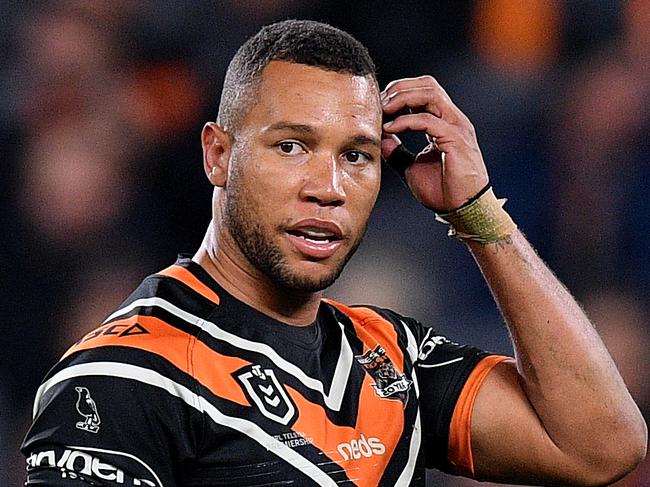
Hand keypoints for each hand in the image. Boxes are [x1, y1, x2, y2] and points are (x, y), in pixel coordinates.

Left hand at [381, 76, 488, 212]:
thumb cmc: (444, 191)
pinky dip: (406, 121)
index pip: (424, 91)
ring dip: (402, 98)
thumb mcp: (412, 168)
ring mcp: (457, 127)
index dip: (400, 92)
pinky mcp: (456, 139)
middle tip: (379, 104)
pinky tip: (390, 128)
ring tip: (384, 111)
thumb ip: (397, 152)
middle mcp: (453, 120)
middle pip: (427, 84)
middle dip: (399, 88)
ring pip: (430, 94)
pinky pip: (428, 120)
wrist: (464, 210)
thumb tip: (381, 139)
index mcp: (444, 123)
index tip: (379, 106)